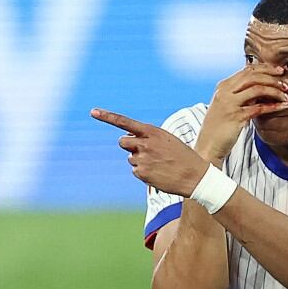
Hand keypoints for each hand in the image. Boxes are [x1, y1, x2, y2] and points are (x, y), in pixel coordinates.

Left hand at [91, 108, 209, 197]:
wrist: (195, 177)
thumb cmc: (182, 156)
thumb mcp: (168, 140)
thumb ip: (148, 136)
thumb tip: (128, 138)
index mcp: (152, 132)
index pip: (125, 122)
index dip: (107, 116)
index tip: (92, 111)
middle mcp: (144, 144)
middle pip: (122, 142)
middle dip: (129, 146)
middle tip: (144, 152)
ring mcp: (142, 159)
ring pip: (130, 158)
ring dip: (140, 161)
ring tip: (159, 164)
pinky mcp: (141, 173)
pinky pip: (135, 171)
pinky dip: (144, 173)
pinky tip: (158, 173)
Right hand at [197, 65, 287, 159]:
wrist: (208, 146)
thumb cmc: (219, 128)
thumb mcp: (226, 106)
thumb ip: (240, 95)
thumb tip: (260, 87)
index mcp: (223, 86)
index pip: (247, 70)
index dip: (266, 69)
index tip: (279, 72)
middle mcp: (224, 92)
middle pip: (253, 76)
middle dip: (272, 77)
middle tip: (286, 83)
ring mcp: (229, 104)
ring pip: (257, 89)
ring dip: (275, 91)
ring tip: (286, 96)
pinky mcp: (235, 117)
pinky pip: (259, 108)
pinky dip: (273, 106)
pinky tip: (283, 107)